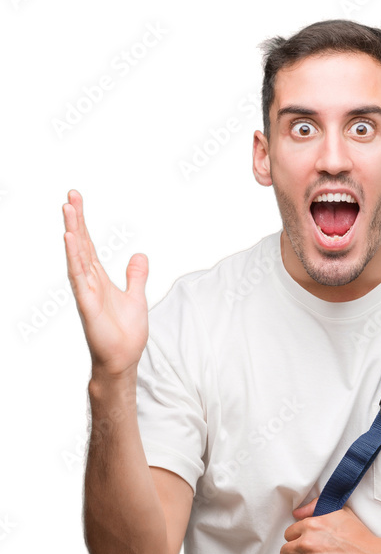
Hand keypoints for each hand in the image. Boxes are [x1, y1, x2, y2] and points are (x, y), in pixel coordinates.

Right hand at [63, 189, 148, 378]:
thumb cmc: (126, 333)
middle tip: (70, 194)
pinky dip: (74, 257)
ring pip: (77, 255)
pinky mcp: (87, 302)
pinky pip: (78, 276)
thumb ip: (136, 276)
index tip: (77, 200)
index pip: (90, 245)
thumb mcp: (137, 297)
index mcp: (99, 278)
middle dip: (76, 219)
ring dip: (72, 231)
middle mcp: (90, 281)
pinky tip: (70, 239)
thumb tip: (140, 255)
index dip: (83, 223)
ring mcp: (87, 290)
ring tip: (67, 208)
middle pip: (81, 244)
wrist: (123, 359)